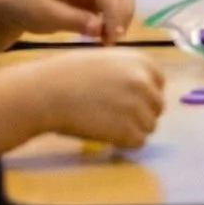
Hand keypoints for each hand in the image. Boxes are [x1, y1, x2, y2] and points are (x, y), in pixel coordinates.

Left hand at [0, 0, 137, 44]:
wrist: (9, 1)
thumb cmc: (23, 5)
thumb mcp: (44, 16)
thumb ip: (73, 20)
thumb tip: (101, 29)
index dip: (114, 13)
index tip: (111, 38)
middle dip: (123, 13)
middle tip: (114, 39)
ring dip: (122, 15)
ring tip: (109, 38)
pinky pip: (113, 1)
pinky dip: (114, 16)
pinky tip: (104, 32)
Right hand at [27, 50, 164, 149]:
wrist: (44, 92)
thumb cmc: (64, 75)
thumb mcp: (104, 61)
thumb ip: (126, 73)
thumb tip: (139, 91)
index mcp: (141, 62)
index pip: (159, 84)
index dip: (144, 96)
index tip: (128, 103)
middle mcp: (145, 82)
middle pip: (157, 107)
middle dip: (140, 114)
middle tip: (116, 119)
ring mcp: (138, 106)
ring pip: (149, 126)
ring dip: (132, 130)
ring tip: (107, 128)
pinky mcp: (127, 129)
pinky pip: (138, 142)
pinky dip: (123, 143)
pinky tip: (106, 137)